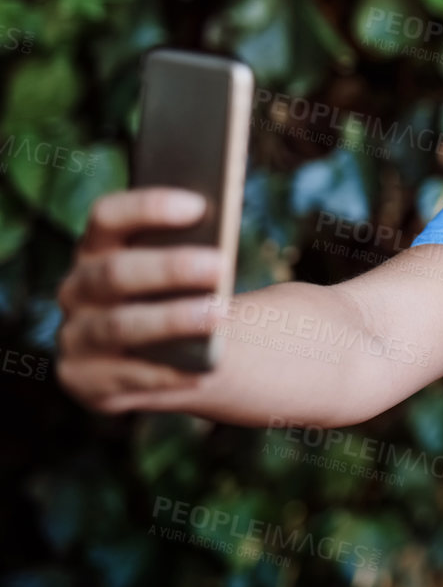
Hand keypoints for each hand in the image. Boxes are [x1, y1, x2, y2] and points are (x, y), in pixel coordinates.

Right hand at [55, 188, 222, 412]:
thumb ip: (192, 248)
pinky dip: (168, 373)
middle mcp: (77, 289)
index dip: (148, 207)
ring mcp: (76, 336)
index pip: (107, 216)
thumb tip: (222, 238)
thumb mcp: (177, 268)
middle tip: (219, 264)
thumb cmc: (178, 295)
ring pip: (119, 325)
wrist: (161, 353)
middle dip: (169, 267)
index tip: (198, 205)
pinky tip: (204, 368)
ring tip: (218, 314)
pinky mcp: (84, 380)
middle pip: (115, 272)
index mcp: (96, 248)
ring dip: (171, 319)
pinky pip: (126, 377)